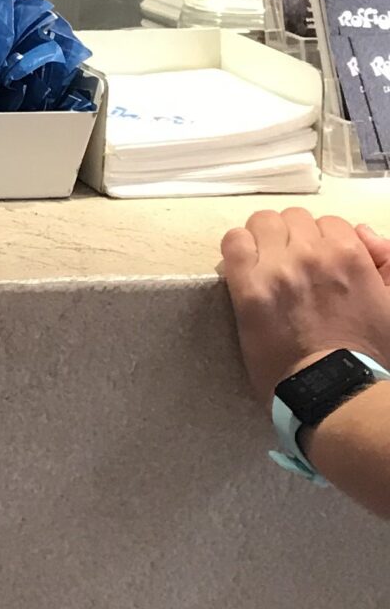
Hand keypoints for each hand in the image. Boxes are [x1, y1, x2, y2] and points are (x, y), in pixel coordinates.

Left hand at [219, 208, 389, 402]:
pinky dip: (238, 248)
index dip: (323, 242)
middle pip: (294, 219)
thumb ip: (386, 262)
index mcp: (350, 255)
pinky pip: (234, 242)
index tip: (318, 263)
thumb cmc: (368, 353)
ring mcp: (279, 269)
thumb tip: (363, 233)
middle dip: (294, 238)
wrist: (333, 390)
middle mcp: (313, 254)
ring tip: (266, 265)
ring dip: (264, 239)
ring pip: (263, 222)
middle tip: (291, 266)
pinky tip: (243, 268)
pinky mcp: (249, 288)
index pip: (329, 222)